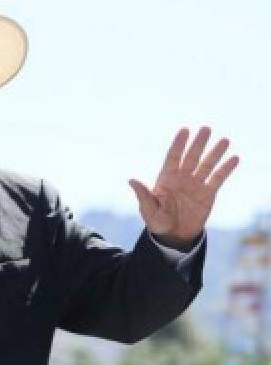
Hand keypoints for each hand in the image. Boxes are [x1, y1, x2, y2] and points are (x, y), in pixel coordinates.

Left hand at [129, 127, 237, 248]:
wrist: (174, 235)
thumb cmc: (157, 222)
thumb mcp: (148, 209)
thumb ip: (143, 194)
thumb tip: (131, 180)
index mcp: (166, 179)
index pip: (173, 157)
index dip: (179, 144)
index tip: (185, 130)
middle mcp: (182, 178)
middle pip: (191, 157)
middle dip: (198, 143)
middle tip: (206, 128)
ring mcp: (196, 184)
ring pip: (207, 165)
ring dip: (215, 153)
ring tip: (224, 140)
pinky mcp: (208, 193)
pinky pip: (218, 179)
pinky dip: (226, 169)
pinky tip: (234, 158)